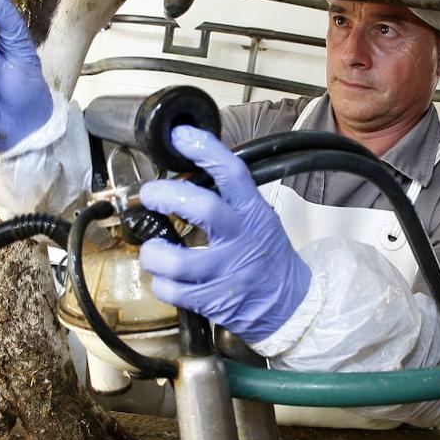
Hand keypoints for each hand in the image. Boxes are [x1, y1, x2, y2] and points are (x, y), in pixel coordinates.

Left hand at [138, 126, 310, 343]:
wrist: (289, 303)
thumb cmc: (266, 254)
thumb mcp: (259, 217)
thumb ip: (229, 197)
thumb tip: (191, 165)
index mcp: (252, 212)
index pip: (232, 172)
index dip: (205, 150)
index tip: (180, 136)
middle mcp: (239, 239)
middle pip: (202, 208)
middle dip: (166, 195)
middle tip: (150, 194)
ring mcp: (226, 272)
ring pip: (177, 261)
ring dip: (154, 253)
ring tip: (153, 249)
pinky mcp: (212, 301)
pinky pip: (173, 291)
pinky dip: (161, 283)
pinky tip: (166, 277)